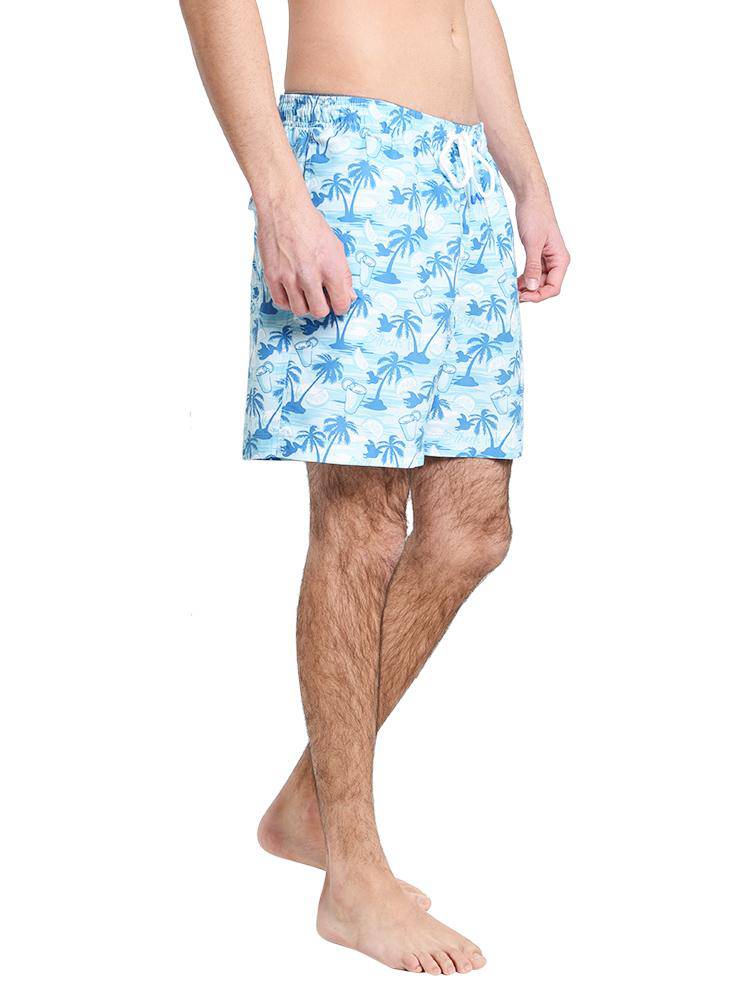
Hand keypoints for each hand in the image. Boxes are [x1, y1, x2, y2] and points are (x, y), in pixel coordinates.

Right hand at [255, 196, 354, 318]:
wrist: (283, 208)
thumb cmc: (310, 224)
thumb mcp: (336, 246)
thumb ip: (344, 274)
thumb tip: (349, 296)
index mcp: (330, 268)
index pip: (341, 304)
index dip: (341, 305)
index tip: (337, 301)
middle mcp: (310, 275)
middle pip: (319, 312)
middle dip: (323, 307)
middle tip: (321, 297)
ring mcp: (289, 277)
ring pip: (300, 310)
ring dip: (305, 304)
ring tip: (305, 292)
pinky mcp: (272, 276)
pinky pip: (281, 303)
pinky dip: (288, 301)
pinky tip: (292, 291)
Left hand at [515, 192, 569, 302]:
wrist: (530, 199)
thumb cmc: (535, 216)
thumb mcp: (533, 243)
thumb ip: (533, 266)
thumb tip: (532, 287)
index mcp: (560, 259)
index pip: (554, 288)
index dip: (538, 295)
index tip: (522, 296)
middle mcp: (556, 262)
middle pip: (545, 287)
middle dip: (530, 293)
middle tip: (512, 295)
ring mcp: (547, 260)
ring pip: (537, 282)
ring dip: (525, 288)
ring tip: (510, 289)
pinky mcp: (538, 256)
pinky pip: (532, 273)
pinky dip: (523, 279)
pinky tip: (513, 281)